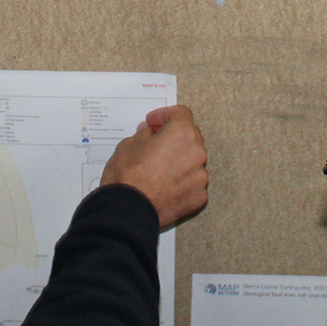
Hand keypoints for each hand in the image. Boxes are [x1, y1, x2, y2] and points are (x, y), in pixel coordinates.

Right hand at [101, 104, 208, 228]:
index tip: (153, 123)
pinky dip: (182, 180)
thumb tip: (150, 133)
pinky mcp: (199, 197)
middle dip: (173, 136)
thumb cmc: (127, 177)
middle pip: (190, 136)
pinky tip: (165, 185)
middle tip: (154, 142)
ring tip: (159, 167)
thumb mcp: (128, 144)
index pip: (181, 113)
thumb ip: (145, 134)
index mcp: (181, 134)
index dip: (165, 115)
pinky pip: (193, 182)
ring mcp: (200, 176)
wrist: (128, 212)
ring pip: (192, 160)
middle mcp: (196, 153)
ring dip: (179, 159)